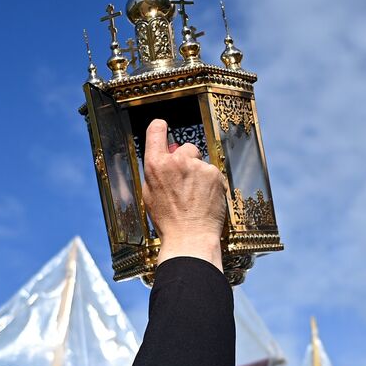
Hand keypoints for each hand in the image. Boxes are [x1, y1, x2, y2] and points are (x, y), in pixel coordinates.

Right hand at [140, 118, 226, 269]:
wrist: (190, 238)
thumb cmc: (168, 221)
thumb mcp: (150, 194)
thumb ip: (156, 172)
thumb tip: (165, 155)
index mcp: (155, 165)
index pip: (156, 130)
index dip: (160, 128)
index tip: (163, 127)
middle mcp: (177, 161)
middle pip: (186, 148)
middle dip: (187, 161)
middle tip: (185, 184)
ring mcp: (198, 167)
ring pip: (201, 163)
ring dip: (200, 175)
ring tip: (195, 197)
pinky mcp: (215, 175)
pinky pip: (214, 174)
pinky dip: (211, 184)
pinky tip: (206, 200)